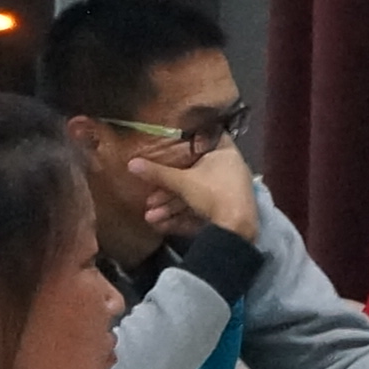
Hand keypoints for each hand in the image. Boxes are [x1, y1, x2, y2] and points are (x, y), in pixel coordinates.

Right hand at [126, 140, 261, 243]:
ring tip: (150, 216)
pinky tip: (160, 226)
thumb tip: (131, 163)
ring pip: (194, 195)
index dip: (187, 142)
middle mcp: (228, 170)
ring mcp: (227, 191)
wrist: (237, 229)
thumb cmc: (213, 193)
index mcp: (225, 153)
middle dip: (168, 189)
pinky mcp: (225, 211)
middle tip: (149, 199)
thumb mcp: (182, 182)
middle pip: (193, 175)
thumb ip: (157, 173)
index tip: (168, 144)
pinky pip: (200, 209)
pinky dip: (181, 217)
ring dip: (170, 206)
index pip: (206, 140)